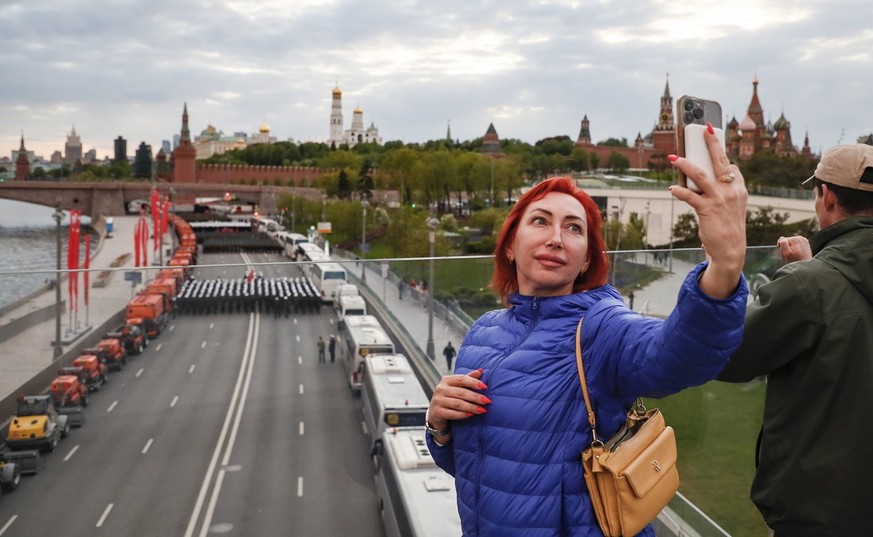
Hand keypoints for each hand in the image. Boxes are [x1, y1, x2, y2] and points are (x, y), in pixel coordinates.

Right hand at [427, 368, 490, 429]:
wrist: (436, 412)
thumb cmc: (450, 396)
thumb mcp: (458, 386)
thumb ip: (468, 378)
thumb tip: (481, 370)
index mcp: (446, 380)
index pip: (462, 379)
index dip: (474, 382)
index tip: (485, 387)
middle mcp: (440, 389)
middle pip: (461, 392)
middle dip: (475, 397)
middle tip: (487, 401)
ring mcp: (438, 400)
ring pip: (458, 404)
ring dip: (472, 407)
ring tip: (482, 410)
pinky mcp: (437, 411)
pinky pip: (452, 413)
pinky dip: (463, 414)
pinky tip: (471, 415)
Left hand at [669, 124, 747, 298]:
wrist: (731, 250)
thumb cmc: (726, 226)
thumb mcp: (731, 206)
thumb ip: (722, 191)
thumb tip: (701, 178)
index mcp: (739, 189)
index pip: (731, 166)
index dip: (720, 154)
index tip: (711, 138)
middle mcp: (732, 191)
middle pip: (720, 161)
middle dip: (712, 143)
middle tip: (704, 128)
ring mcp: (720, 199)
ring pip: (701, 175)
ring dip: (686, 164)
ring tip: (674, 158)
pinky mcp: (708, 210)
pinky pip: (690, 196)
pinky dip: (680, 191)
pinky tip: (672, 188)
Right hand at [776, 235, 811, 262]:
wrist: (806, 266)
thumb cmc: (795, 261)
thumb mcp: (786, 253)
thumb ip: (783, 243)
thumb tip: (782, 238)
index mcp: (794, 239)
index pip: (782, 240)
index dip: (782, 247)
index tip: (786, 253)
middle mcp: (800, 237)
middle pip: (787, 241)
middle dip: (787, 248)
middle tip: (790, 255)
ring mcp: (803, 240)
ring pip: (791, 243)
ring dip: (791, 248)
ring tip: (794, 255)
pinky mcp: (805, 243)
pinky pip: (796, 244)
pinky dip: (795, 248)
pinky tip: (798, 253)